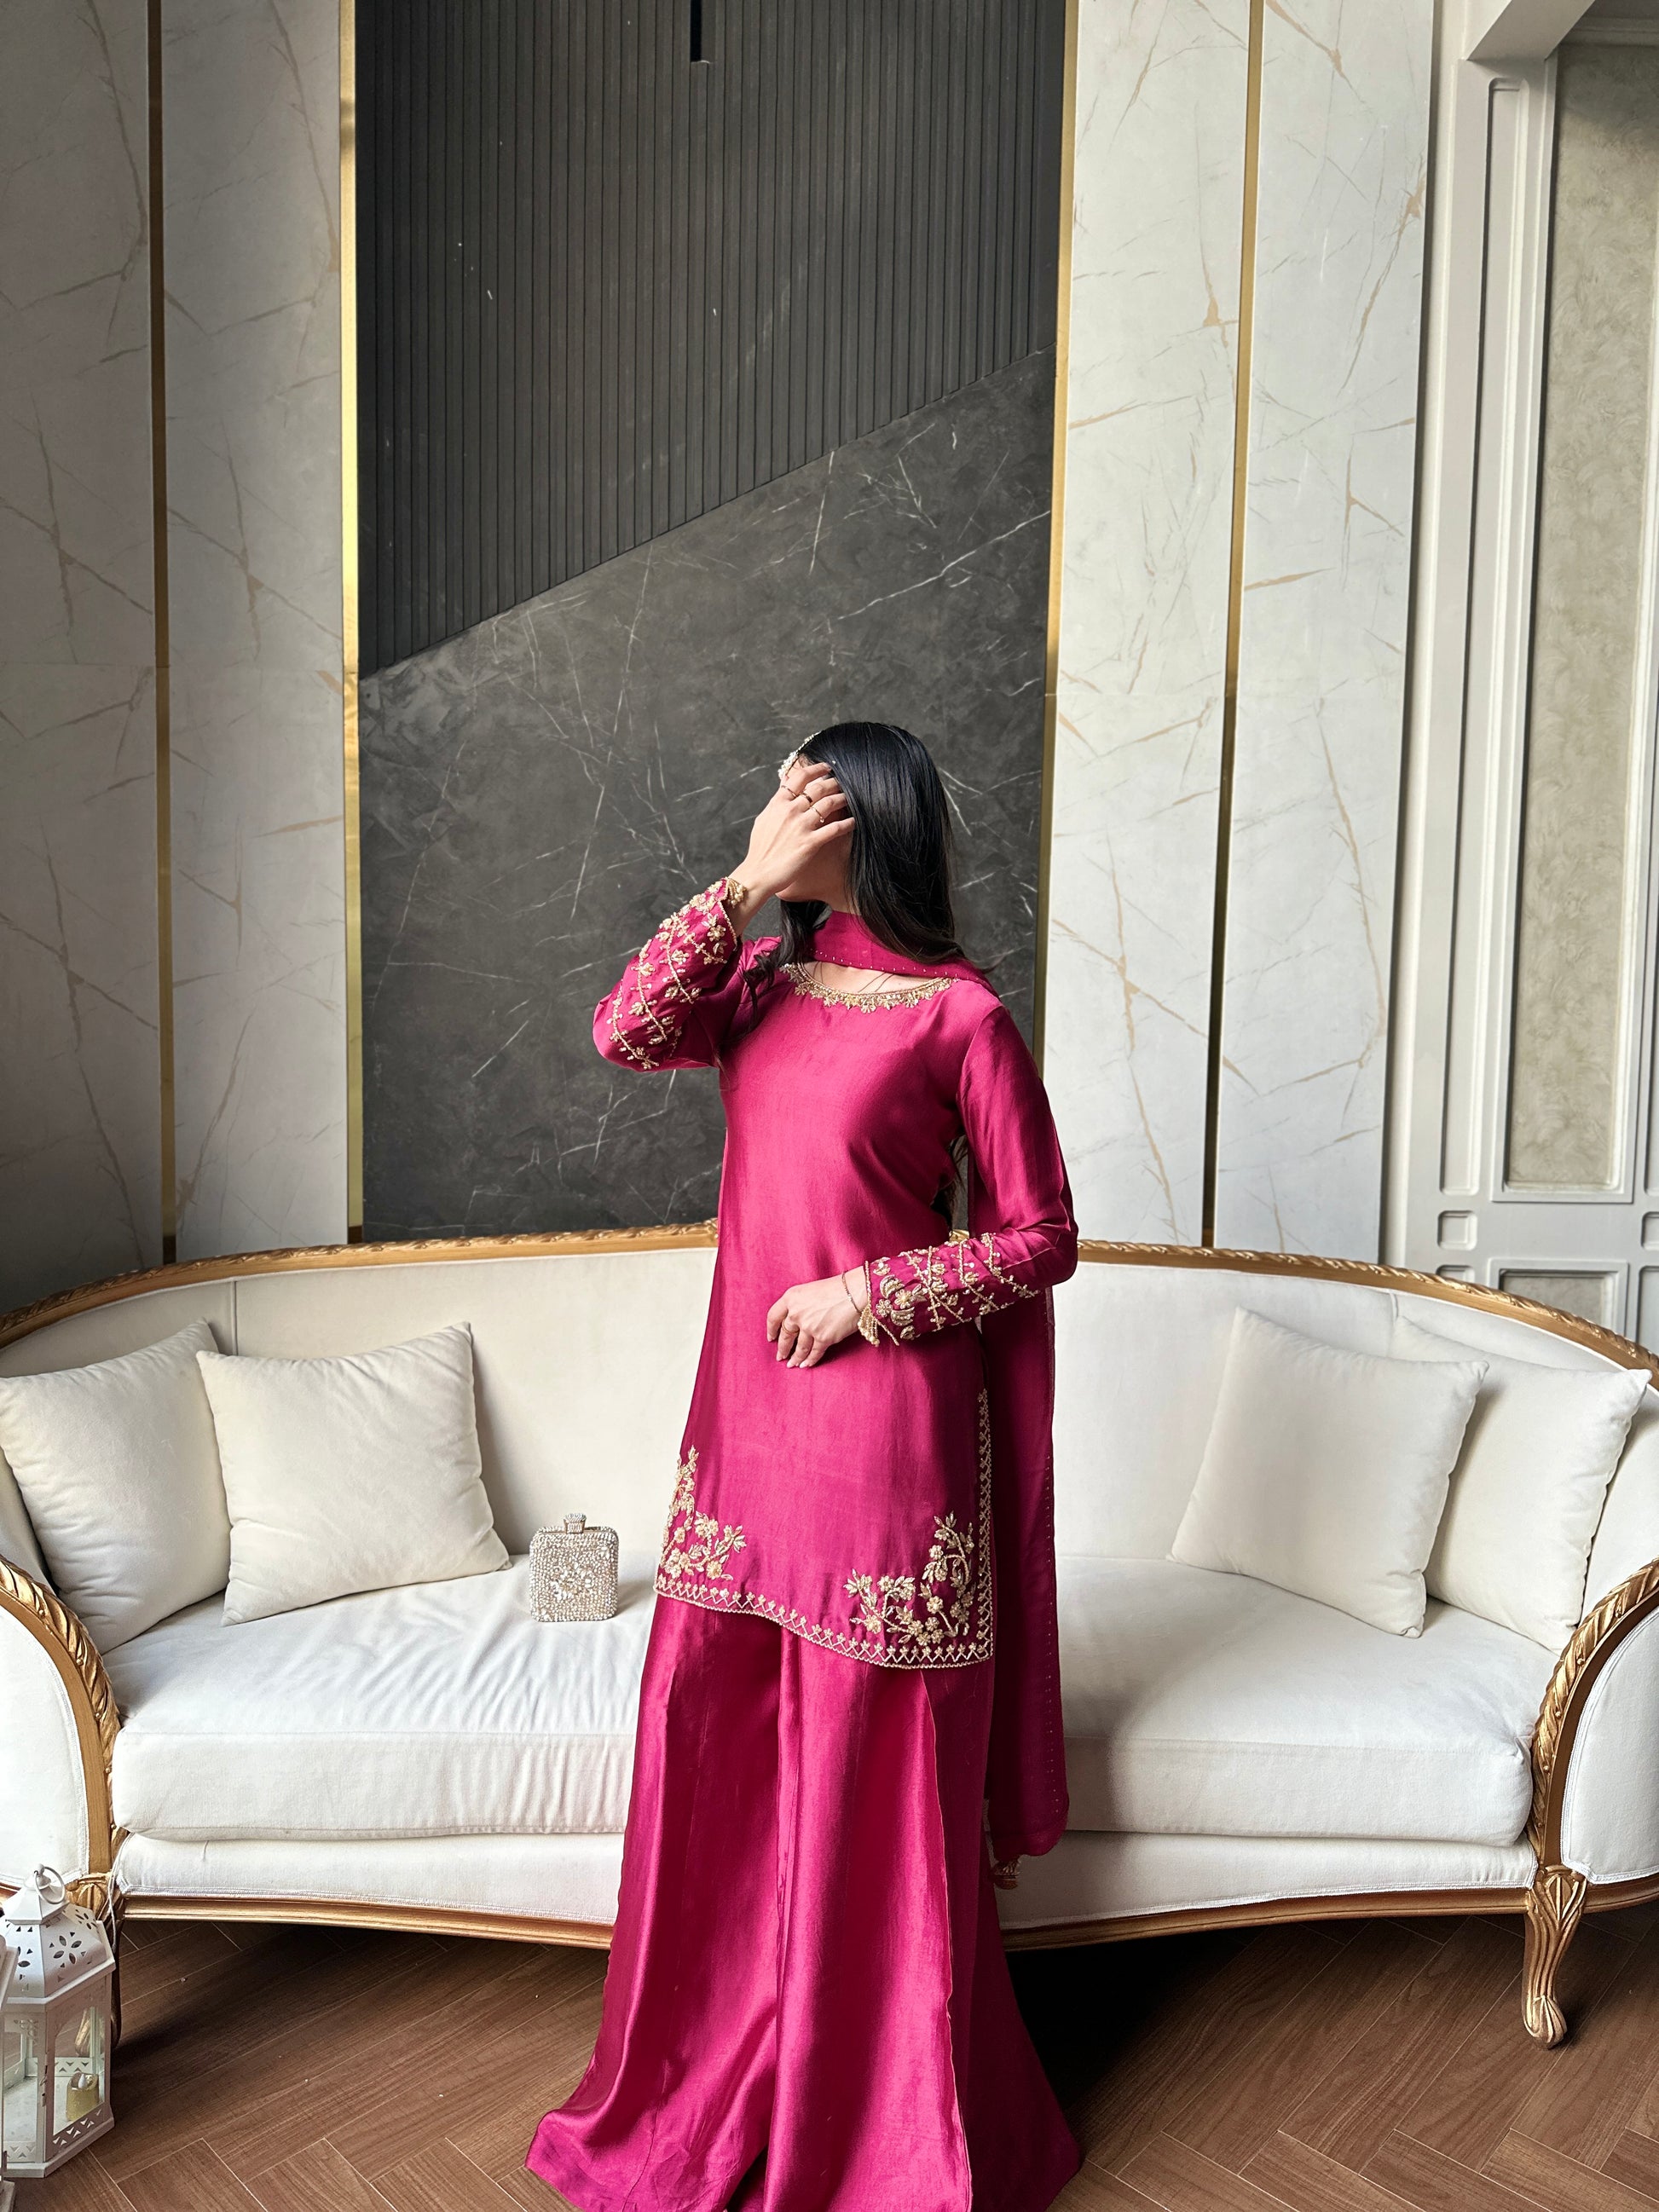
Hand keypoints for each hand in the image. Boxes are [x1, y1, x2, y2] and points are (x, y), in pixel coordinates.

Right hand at [730, 760, 852, 911]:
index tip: (827, 767)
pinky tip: (854, 821)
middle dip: (834, 783)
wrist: (758, 873)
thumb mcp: (764, 819)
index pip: (800, 777)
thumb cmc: (760, 849)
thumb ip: (776, 802)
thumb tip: (783, 786)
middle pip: (818, 788)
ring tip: (851, 798)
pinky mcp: (811, 843)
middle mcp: (790, 811)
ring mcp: (801, 826)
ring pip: (829, 804)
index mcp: (778, 803)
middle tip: (843, 782)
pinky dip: (847, 823)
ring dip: (843, 799)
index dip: (816, 769)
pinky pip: (835, 829)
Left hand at [767, 1269, 867, 1366]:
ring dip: (795, 1358)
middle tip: (780, 1356)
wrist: (856, 1292)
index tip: (771, 1338)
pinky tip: (806, 1364)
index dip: (771, 1329)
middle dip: (782, 1348)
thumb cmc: (836, 1288)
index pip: (773, 1317)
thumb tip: (795, 1323)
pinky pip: (814, 1353)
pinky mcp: (823, 1338)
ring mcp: (809, 1327)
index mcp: (791, 1298)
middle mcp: (796, 1313)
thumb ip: (799, 1305)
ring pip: (799, 1347)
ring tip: (792, 1364)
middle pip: (785, 1335)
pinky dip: (810, 1360)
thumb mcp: (809, 1290)